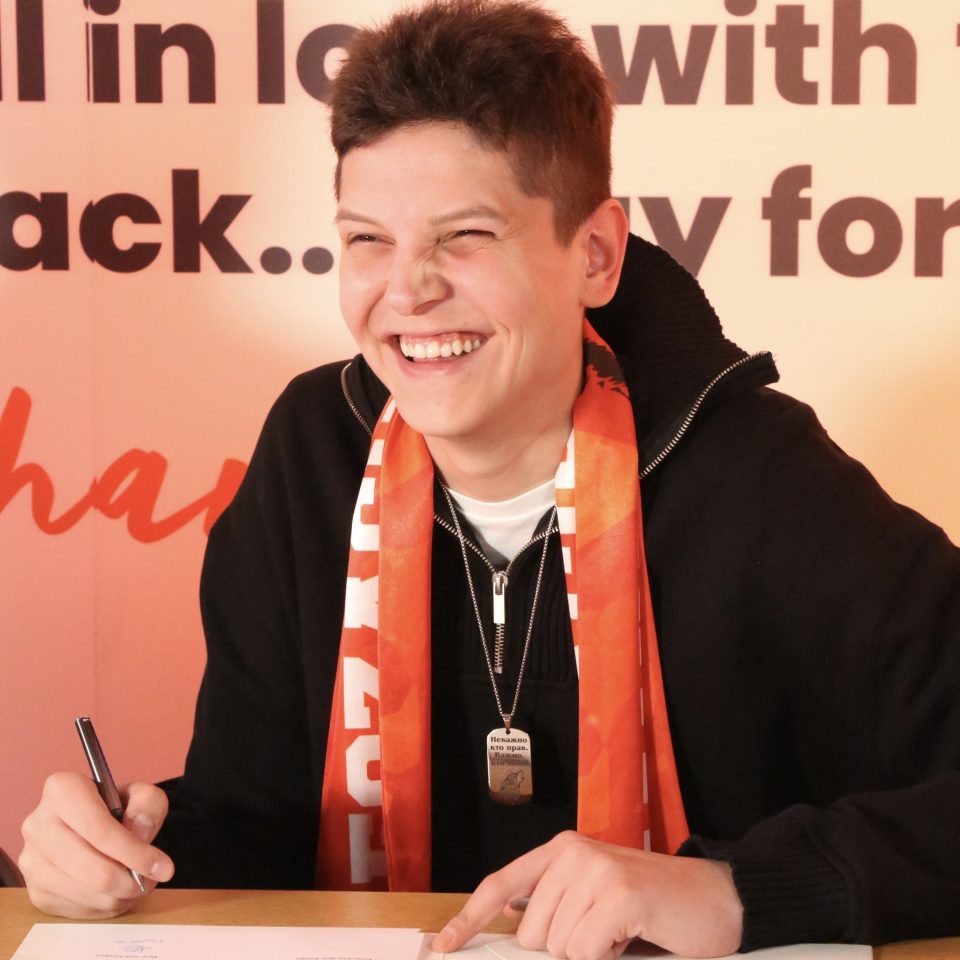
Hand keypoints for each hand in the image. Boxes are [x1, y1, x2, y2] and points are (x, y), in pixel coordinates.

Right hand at [19, 772, 174, 918]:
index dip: (133, 852)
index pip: (99, 829)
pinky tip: (114, 890)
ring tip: (137, 883)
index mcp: (62, 790)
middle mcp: (38, 824)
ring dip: (119, 896)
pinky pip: (76, 909)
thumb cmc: (119, 807)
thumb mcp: (142, 794)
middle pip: (92, 867)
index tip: (163, 866)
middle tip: (153, 880)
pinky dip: (104, 907)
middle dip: (129, 880)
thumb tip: (139, 832)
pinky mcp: (35, 891)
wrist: (94, 825)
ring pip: (85, 893)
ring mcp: (32, 861)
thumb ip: (149, 805)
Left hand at [431, 831, 742, 959]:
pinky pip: (584, 952)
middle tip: (605, 933)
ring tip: (622, 932)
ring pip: (558, 947)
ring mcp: (594, 870)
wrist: (717, 898)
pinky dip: (606, 957)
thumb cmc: (653, 906)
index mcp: (561, 850)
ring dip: (590, 954)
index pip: (500, 885)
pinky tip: (632, 937)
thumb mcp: (595, 899)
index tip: (443, 947)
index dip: (468, 918)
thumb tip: (513, 927)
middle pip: (531, 934)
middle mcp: (572, 852)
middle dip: (565, 949)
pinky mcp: (617, 893)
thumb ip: (554, 908)